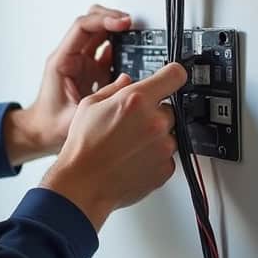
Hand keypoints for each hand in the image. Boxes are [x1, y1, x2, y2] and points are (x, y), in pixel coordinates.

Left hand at [3, 5, 131, 166]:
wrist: (42, 133)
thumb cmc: (49, 125)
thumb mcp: (72, 119)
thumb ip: (97, 107)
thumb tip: (123, 94)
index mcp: (62, 61)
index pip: (82, 27)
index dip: (104, 20)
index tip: (124, 23)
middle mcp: (73, 57)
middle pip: (93, 23)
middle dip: (113, 18)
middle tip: (133, 24)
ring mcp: (84, 63)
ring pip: (102, 35)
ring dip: (120, 33)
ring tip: (140, 37)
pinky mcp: (94, 72)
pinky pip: (110, 53)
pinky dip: (124, 51)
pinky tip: (137, 57)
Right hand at [39, 63, 186, 230]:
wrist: (83, 183)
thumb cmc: (83, 147)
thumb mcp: (89, 105)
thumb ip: (114, 88)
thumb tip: (126, 81)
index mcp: (136, 100)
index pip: (175, 75)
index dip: (172, 74)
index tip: (171, 77)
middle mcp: (154, 122)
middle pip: (168, 108)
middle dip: (153, 113)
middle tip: (130, 124)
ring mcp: (163, 146)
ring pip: (168, 133)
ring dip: (154, 135)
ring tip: (128, 144)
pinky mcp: (166, 168)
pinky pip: (167, 155)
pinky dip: (155, 156)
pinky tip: (133, 157)